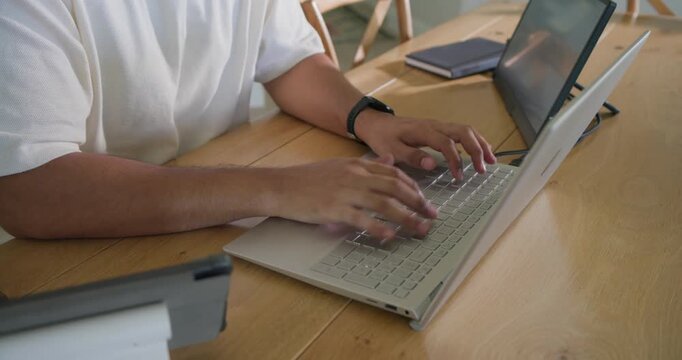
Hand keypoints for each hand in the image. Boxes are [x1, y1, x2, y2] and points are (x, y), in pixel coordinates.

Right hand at [273, 156, 437, 238]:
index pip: (394, 174)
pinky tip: (390, 237)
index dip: (414, 188)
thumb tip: (389, 160)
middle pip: (396, 188)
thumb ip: (366, 164)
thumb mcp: (340, 165)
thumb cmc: (308, 178)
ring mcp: (346, 193)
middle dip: (418, 203)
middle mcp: (356, 176)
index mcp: (358, 165)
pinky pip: (363, 220)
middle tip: (432, 216)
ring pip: (385, 204)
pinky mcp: (335, 209)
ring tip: (420, 230)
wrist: (281, 186)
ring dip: (407, 218)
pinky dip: (379, 229)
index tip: (424, 200)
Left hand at [355, 111, 496, 179]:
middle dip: (477, 149)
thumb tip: (433, 164)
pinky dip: (474, 141)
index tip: (458, 177)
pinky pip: (461, 132)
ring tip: (490, 161)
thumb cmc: (382, 137)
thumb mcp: (391, 149)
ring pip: (466, 130)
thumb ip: (411, 157)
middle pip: (464, 132)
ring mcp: (438, 125)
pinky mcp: (438, 129)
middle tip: (483, 169)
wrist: (375, 123)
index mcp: (423, 131)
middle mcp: (434, 125)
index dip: (456, 160)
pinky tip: (480, 153)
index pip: (447, 143)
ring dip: (480, 144)